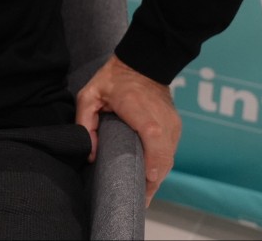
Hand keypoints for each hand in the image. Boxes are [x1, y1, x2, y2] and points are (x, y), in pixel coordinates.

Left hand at [75, 55, 180, 206]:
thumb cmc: (114, 78)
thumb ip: (86, 121)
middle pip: (164, 156)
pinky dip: (161, 165)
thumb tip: (91, 154)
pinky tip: (149, 177)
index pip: (153, 134)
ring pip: (169, 157)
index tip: (144, 181)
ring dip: (157, 176)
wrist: (143, 62)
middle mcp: (162, 117)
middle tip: (136, 200)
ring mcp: (172, 122)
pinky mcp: (176, 126)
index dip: (152, 160)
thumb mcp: (91, 94)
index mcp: (139, 107)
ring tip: (141, 194)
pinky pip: (171, 152)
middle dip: (152, 181)